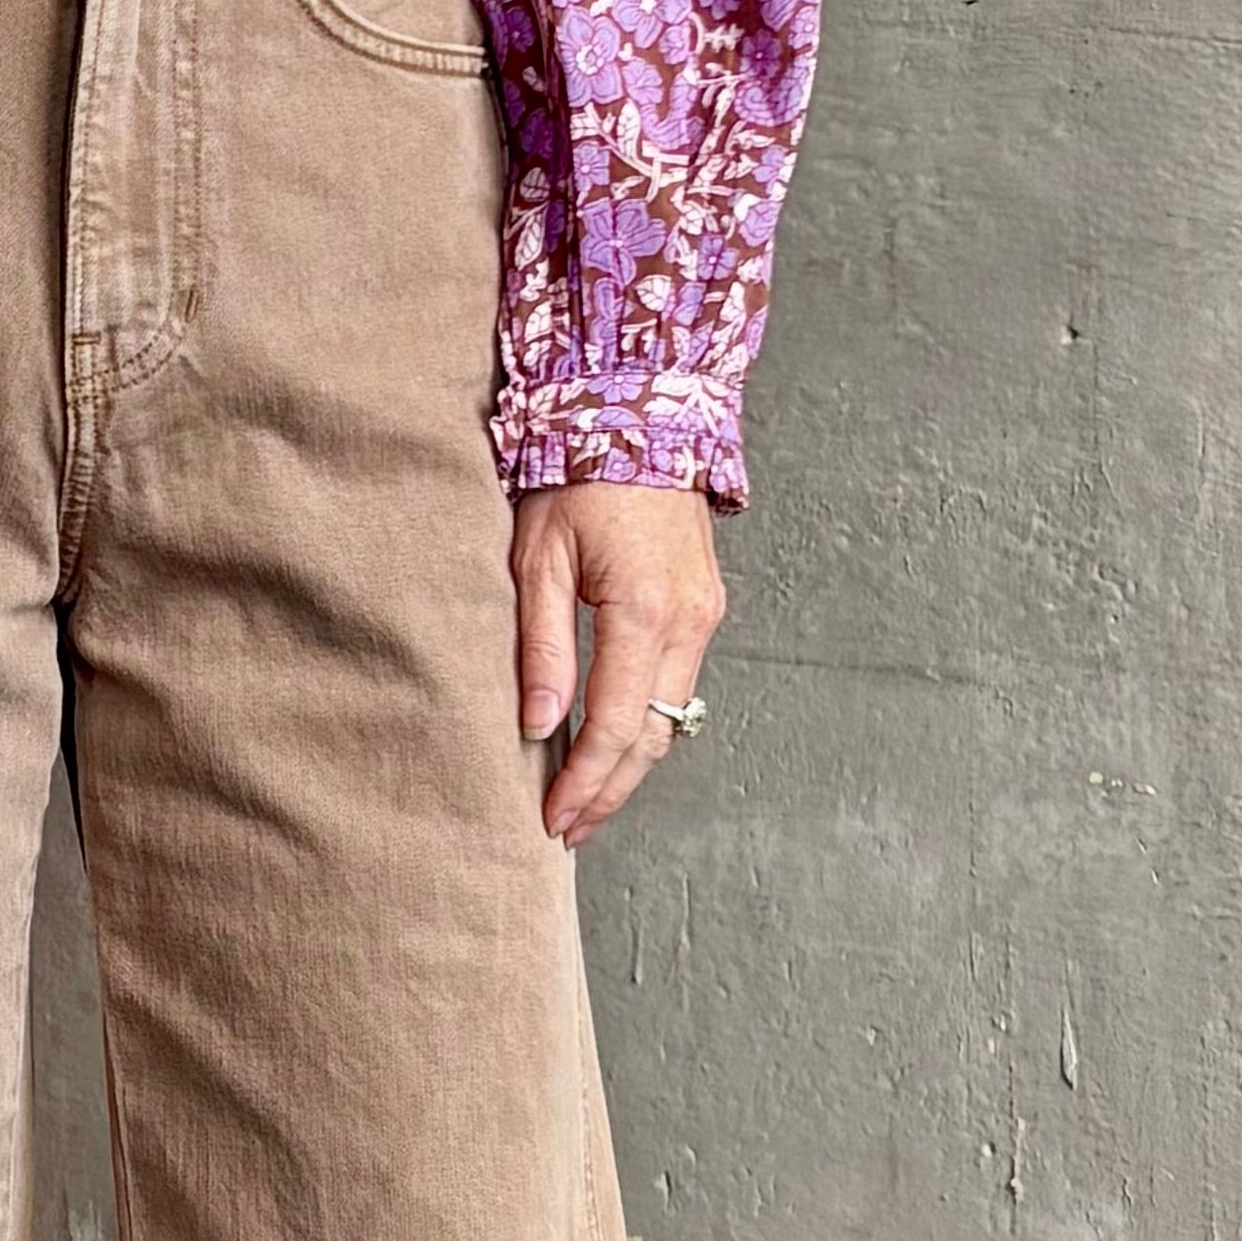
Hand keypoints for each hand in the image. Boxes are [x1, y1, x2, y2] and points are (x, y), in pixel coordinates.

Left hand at [511, 481, 725, 846]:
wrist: (640, 413)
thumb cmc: (577, 473)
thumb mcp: (537, 557)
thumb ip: (542, 645)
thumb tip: (540, 724)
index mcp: (644, 609)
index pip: (615, 725)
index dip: (584, 781)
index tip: (553, 818)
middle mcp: (688, 620)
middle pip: (653, 737)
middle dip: (610, 790)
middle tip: (568, 827)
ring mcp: (704, 613)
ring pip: (671, 716)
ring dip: (629, 762)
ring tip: (584, 797)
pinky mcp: (704, 605)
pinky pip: (677, 684)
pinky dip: (646, 721)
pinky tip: (612, 739)